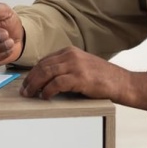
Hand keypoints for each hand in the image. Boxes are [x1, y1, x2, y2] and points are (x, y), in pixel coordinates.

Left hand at [20, 46, 146, 111]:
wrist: (121, 82)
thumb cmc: (101, 77)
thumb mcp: (81, 66)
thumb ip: (65, 68)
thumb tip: (45, 79)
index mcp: (70, 51)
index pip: (44, 60)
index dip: (33, 72)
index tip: (27, 82)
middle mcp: (71, 55)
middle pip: (42, 66)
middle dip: (30, 79)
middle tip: (24, 90)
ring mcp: (76, 65)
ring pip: (46, 73)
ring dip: (35, 85)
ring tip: (30, 94)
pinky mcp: (80, 77)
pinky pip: (57, 83)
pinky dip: (48, 90)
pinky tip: (45, 96)